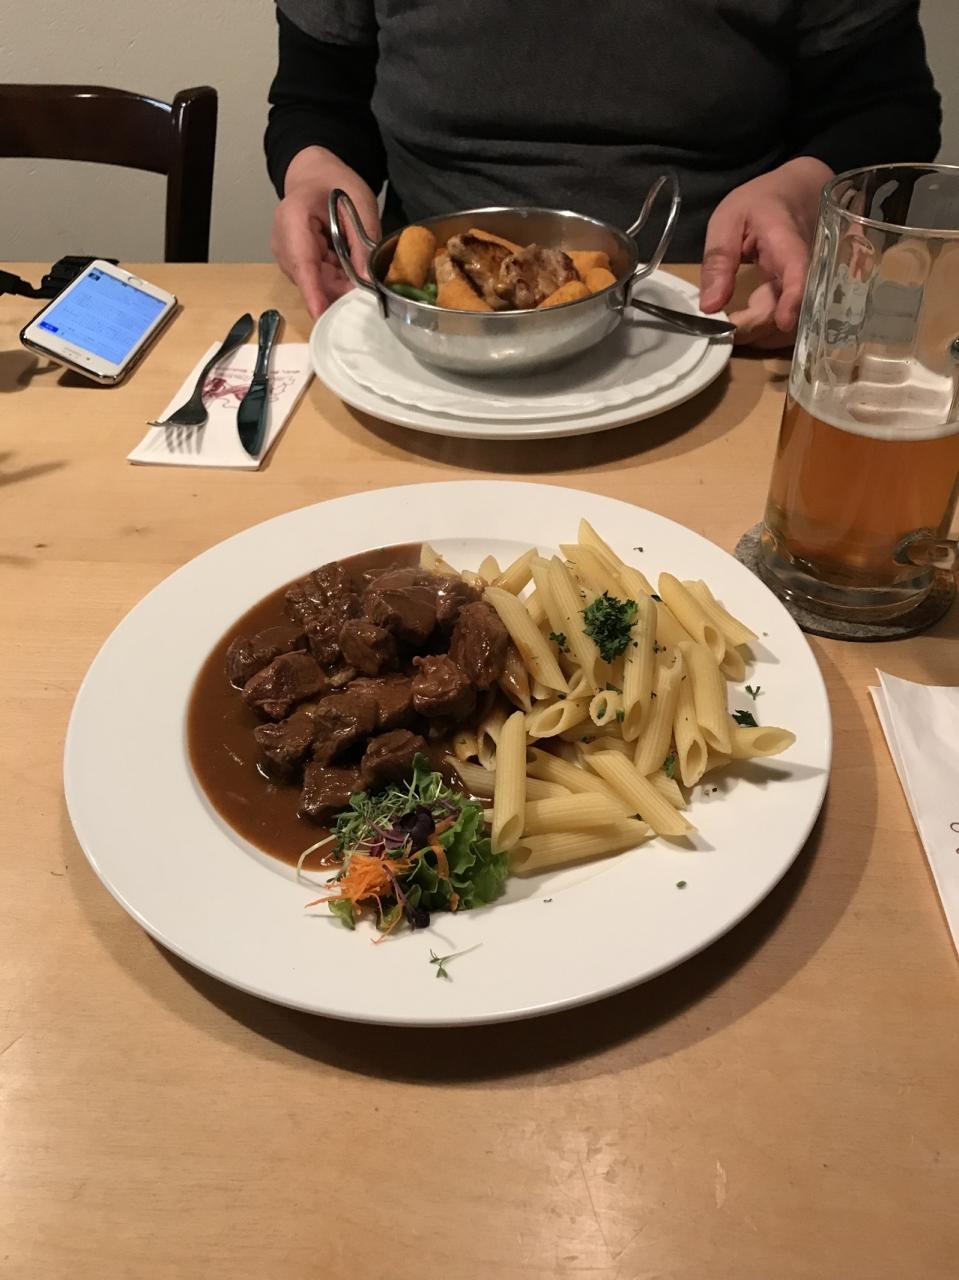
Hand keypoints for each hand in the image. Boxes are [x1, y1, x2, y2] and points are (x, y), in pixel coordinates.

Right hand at [271, 146, 381, 318]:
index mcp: (293, 218)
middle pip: (312, 280)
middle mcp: (283, 242)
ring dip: (341, 283)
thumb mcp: (359, 203)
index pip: (303, 263)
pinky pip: (317, 281)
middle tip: (370, 288)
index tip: (321, 316)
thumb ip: (363, 242)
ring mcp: (286, 256)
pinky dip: (336, 279)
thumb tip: (367, 282)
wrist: (315, 176)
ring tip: (357, 262)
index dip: (314, 293)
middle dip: (341, 289)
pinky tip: (347, 264)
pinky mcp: (294, 265)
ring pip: (317, 284)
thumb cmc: (335, 184)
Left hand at [699, 157, 832, 348]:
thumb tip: (709, 308)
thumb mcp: (728, 219)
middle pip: (793, 307)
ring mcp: (812, 282)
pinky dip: (768, 331)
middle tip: (725, 329)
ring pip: (795, 322)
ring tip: (733, 326)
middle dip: (758, 327)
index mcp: (787, 239)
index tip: (783, 322)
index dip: (794, 298)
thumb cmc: (760, 203)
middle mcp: (808, 265)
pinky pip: (792, 321)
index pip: (799, 270)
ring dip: (762, 334)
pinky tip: (748, 324)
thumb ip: (719, 260)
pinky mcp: (807, 295)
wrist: (799, 192)